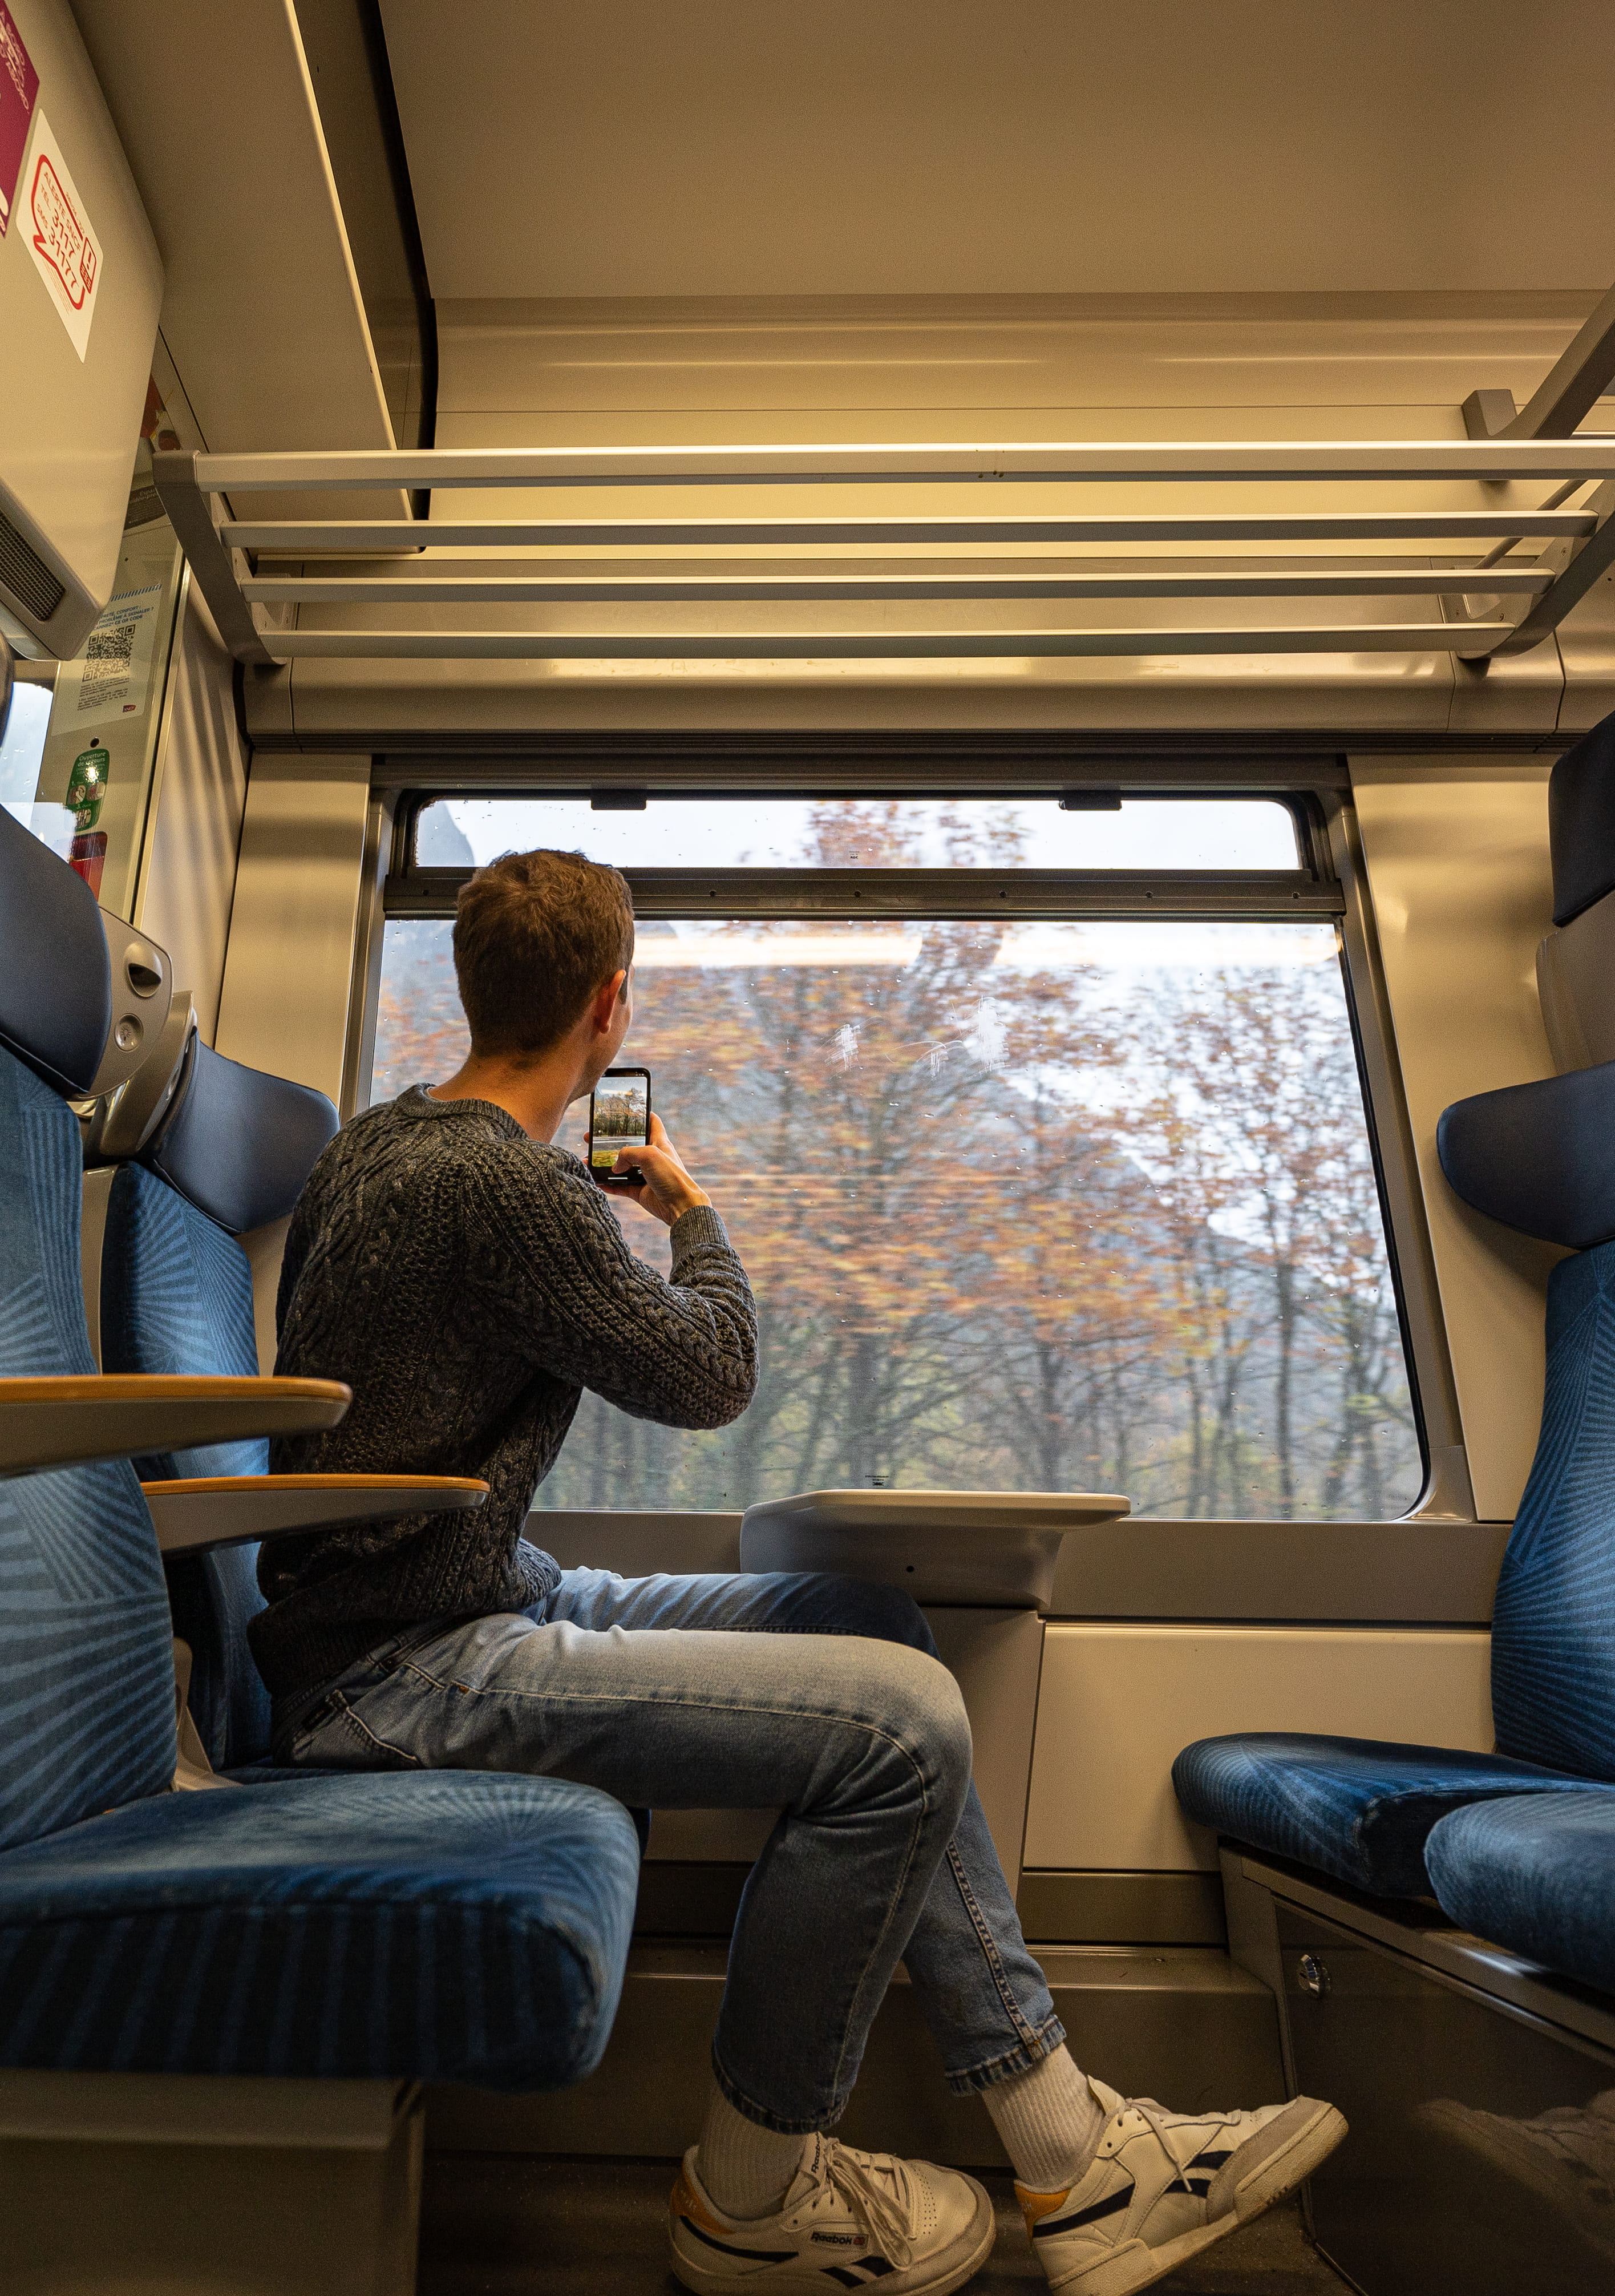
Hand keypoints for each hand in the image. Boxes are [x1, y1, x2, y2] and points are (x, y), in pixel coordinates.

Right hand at [600, 1113, 711, 1227]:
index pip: (651, 1122)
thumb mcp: (650, 1155)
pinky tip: (595, 1180)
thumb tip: (616, 1166)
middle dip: (609, 1141)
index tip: (624, 1109)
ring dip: (603, 1164)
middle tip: (591, 1137)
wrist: (680, 1206)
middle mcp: (651, 1157)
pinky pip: (619, 1186)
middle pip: (627, 1145)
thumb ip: (628, 1154)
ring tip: (587, 1160)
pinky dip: (607, 1184)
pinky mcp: (639, 1191)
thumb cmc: (672, 1177)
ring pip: (620, 1166)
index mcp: (658, 1143)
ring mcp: (644, 1174)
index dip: (639, 1114)